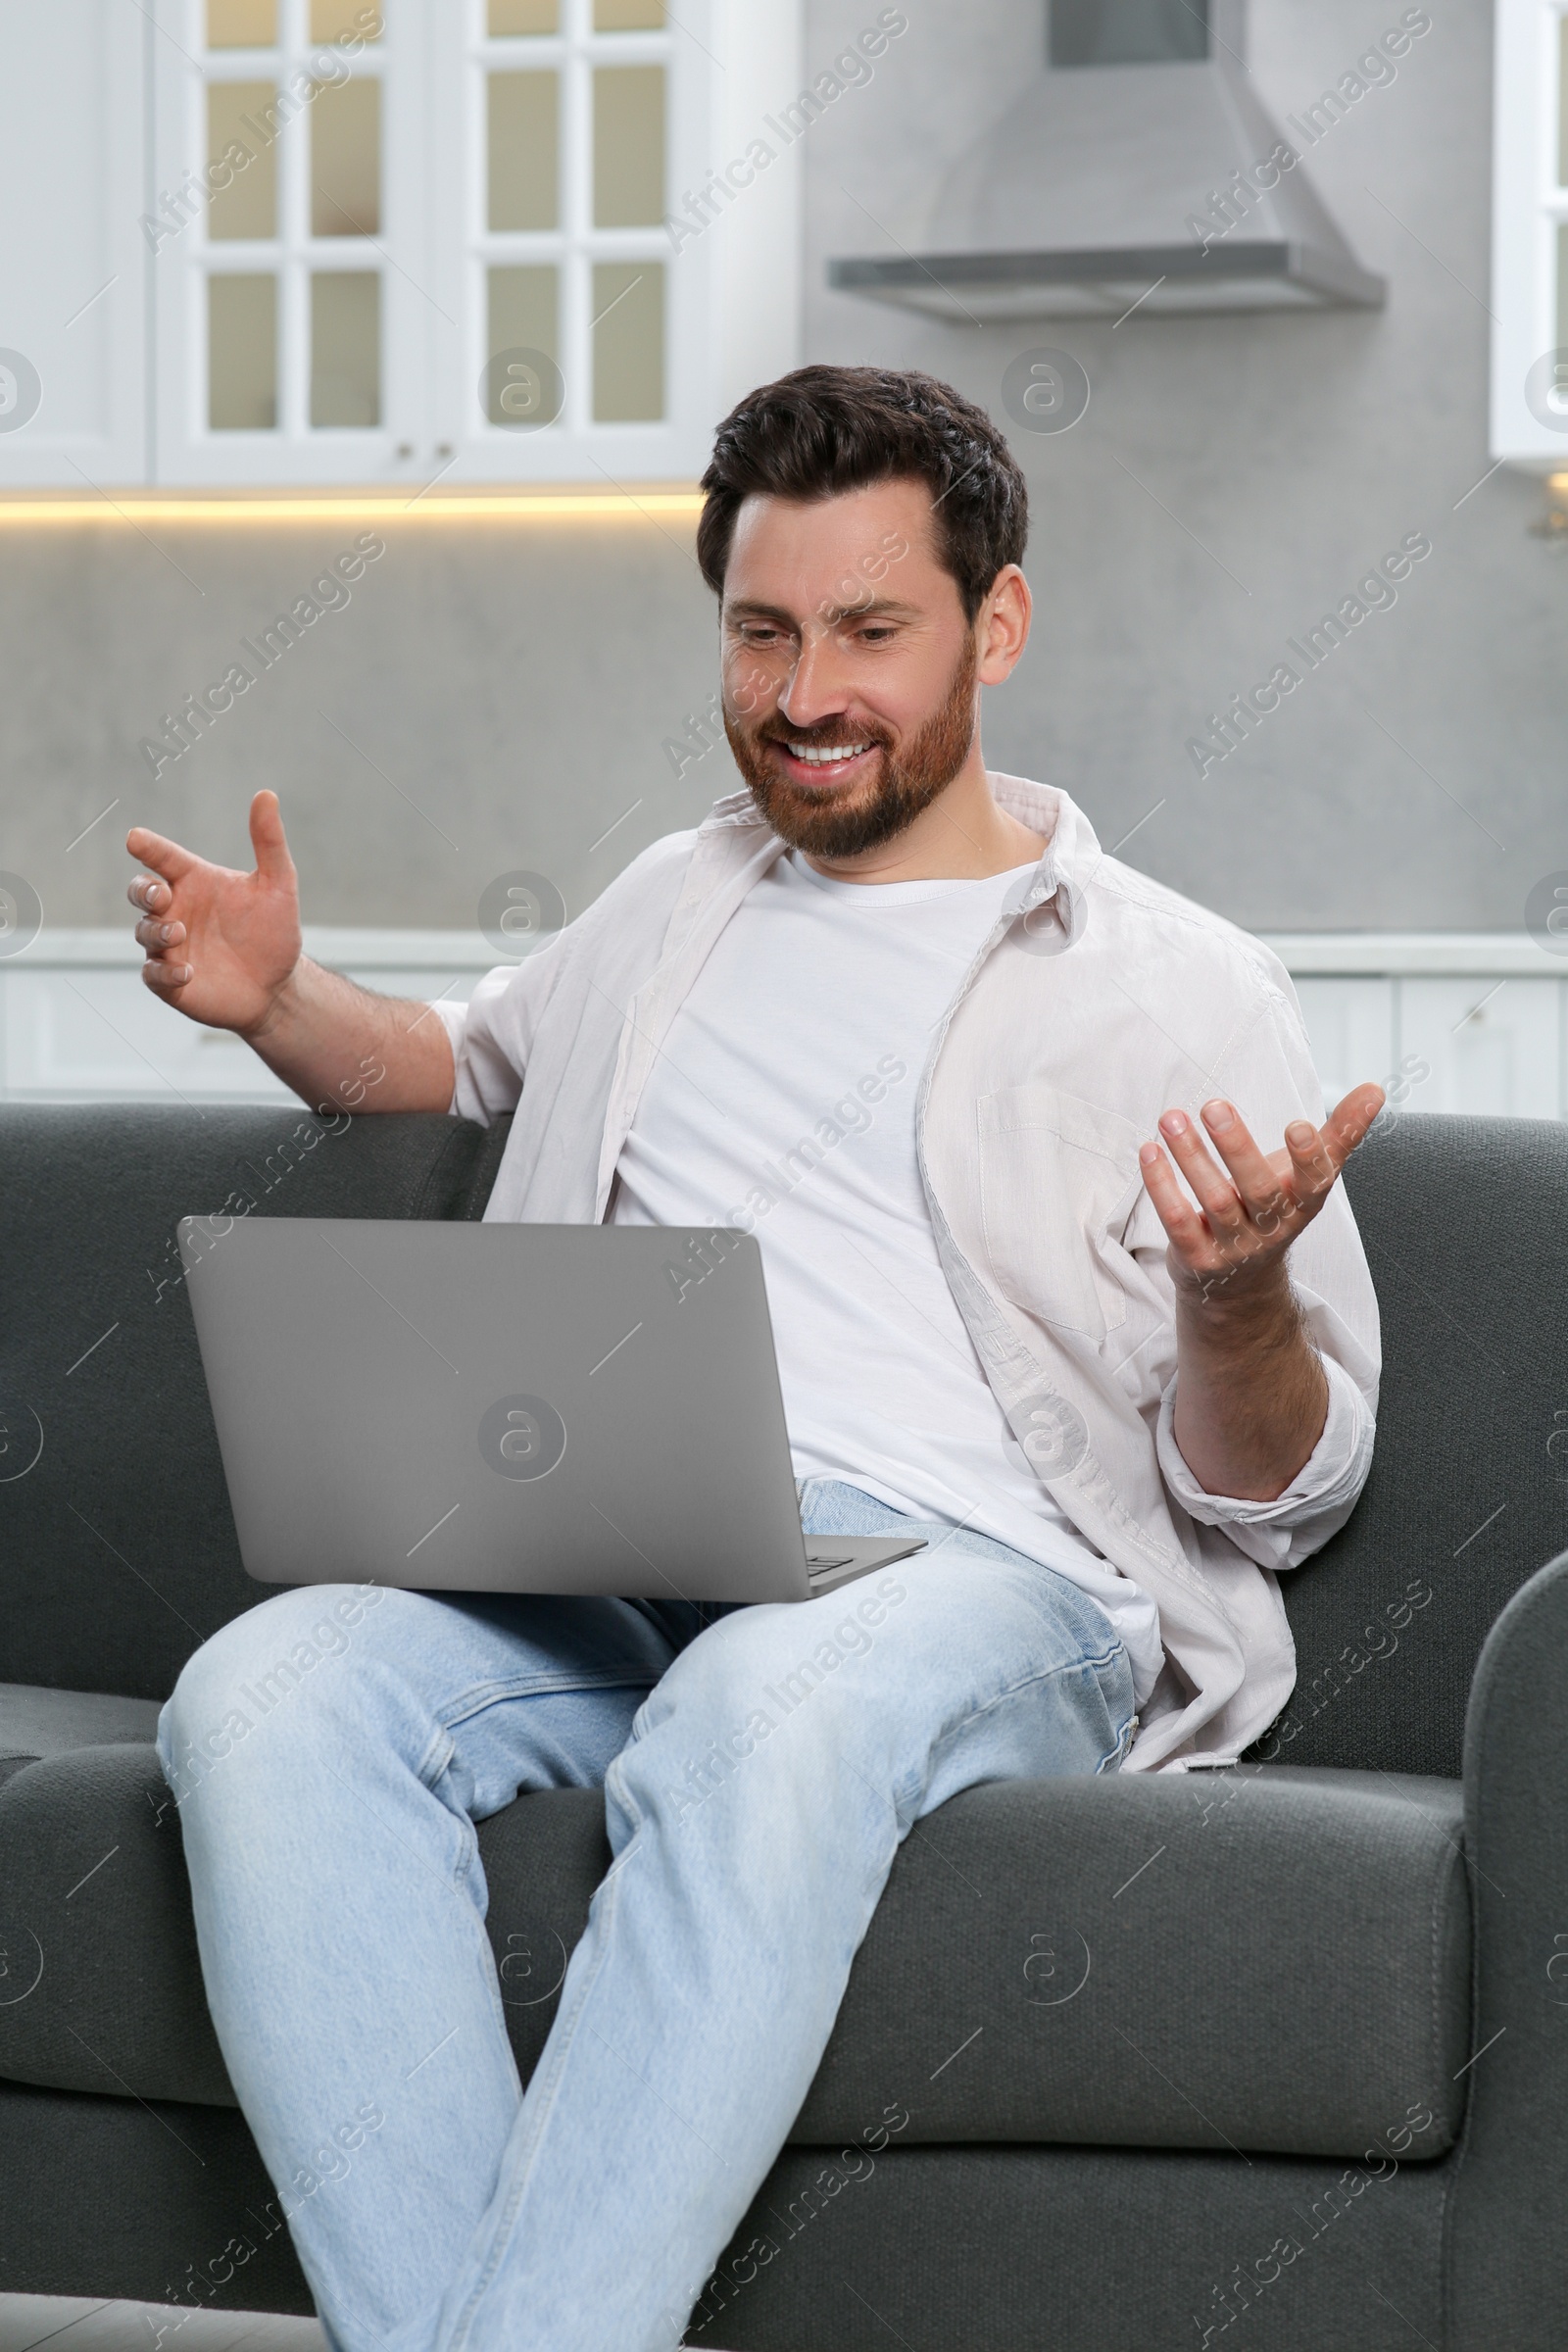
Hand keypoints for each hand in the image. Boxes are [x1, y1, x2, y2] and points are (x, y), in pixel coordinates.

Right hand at [126, 790, 301, 1035]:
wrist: (278, 986)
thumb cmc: (273, 933)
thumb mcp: (278, 886)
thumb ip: (269, 842)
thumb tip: (266, 794)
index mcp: (194, 882)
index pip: (164, 858)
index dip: (149, 847)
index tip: (136, 838)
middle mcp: (176, 911)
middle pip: (140, 891)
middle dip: (142, 890)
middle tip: (161, 894)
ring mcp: (169, 946)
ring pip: (144, 931)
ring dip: (157, 931)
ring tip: (180, 933)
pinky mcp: (170, 982)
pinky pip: (154, 973)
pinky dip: (165, 972)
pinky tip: (187, 971)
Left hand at [1139, 1081, 1385, 1307]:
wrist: (1237, 1286)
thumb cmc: (1273, 1211)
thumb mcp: (1306, 1179)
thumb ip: (1339, 1134)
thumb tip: (1376, 1089)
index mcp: (1303, 1206)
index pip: (1314, 1184)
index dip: (1308, 1158)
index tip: (1298, 1125)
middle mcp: (1271, 1229)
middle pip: (1258, 1191)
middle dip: (1237, 1148)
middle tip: (1214, 1106)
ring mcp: (1233, 1247)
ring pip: (1214, 1201)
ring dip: (1191, 1157)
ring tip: (1172, 1118)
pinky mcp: (1196, 1258)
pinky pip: (1177, 1221)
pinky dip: (1161, 1185)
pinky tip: (1149, 1150)